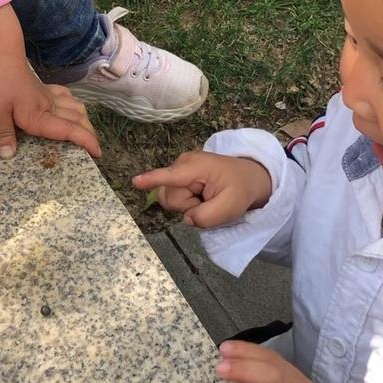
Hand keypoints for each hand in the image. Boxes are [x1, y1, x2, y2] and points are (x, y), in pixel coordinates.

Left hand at [0, 54, 100, 158]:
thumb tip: (8, 155)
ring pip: (76, 108)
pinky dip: (74, 105)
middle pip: (78, 120)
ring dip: (84, 121)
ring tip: (85, 133)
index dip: (86, 141)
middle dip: (90, 135)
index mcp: (40, 117)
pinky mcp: (44, 88)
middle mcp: (49, 107)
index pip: (70, 130)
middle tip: (94, 149)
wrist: (1, 54)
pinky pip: (66, 97)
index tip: (98, 152)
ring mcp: (49, 96)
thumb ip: (2, 134)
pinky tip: (71, 108)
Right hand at [131, 151, 271, 227]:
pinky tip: (201, 197)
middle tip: (209, 202)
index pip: (171, 176)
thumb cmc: (240, 189)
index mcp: (197, 167)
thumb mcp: (231, 207)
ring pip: (170, 199)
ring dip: (187, 205)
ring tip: (206, 199)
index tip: (135, 181)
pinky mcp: (178, 176)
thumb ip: (208, 216)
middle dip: (188, 207)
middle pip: (170, 197)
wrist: (247, 178)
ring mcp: (179, 168)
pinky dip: (187, 202)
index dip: (152, 180)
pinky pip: (173, 196)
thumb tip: (186, 218)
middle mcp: (183, 164)